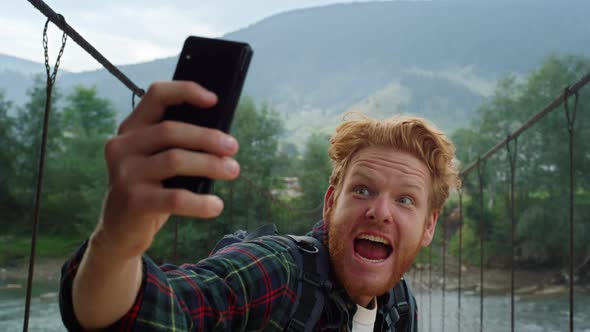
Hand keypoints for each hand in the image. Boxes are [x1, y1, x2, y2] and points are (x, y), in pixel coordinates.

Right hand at [91, 81, 239, 259]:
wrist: (120, 230)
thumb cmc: (150, 188)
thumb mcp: (156, 161)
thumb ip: (177, 144)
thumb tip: (223, 138)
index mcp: (131, 129)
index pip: (156, 95)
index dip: (186, 91)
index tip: (214, 100)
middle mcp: (122, 146)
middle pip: (171, 130)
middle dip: (208, 137)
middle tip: (233, 148)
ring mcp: (125, 173)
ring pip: (175, 160)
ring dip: (210, 164)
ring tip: (232, 171)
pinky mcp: (133, 201)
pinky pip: (175, 198)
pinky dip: (201, 202)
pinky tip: (216, 205)